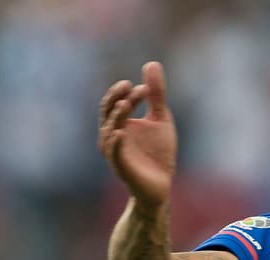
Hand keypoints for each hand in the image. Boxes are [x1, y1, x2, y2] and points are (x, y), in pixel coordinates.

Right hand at [98, 61, 175, 206]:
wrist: (161, 186)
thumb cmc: (158, 153)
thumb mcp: (161, 119)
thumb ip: (156, 95)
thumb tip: (151, 63)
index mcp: (120, 123)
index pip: (117, 102)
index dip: (128, 93)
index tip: (145, 88)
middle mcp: (112, 135)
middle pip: (108, 112)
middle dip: (117, 98)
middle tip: (129, 86)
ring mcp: (115, 151)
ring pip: (109, 131)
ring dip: (117, 116)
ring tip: (127, 104)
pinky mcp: (122, 167)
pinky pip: (114, 153)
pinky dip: (115, 143)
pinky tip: (119, 133)